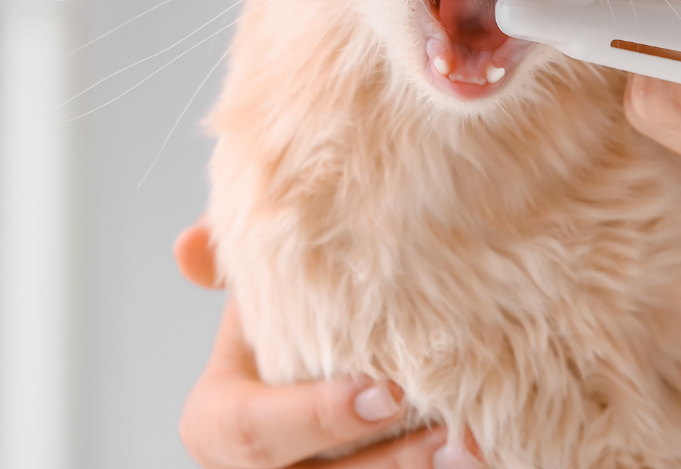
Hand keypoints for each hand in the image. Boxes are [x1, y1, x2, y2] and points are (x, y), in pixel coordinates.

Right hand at [175, 224, 479, 467]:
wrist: (327, 348)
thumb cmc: (290, 314)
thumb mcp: (258, 283)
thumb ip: (232, 257)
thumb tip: (188, 245)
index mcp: (218, 421)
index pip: (252, 433)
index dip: (317, 419)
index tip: (387, 392)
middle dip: (383, 463)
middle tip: (444, 430)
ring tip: (472, 447)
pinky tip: (479, 454)